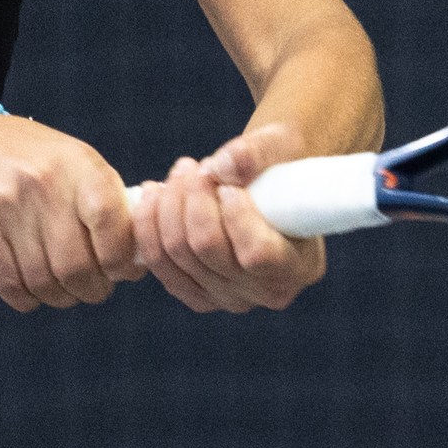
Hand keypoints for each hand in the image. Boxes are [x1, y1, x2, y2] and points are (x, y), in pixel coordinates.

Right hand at [0, 112, 144, 311]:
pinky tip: (32, 294)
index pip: (112, 224)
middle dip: (92, 290)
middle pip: (77, 266)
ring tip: (64, 292)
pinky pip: (9, 284)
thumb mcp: (77, 164)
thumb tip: (139, 260)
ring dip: (59, 298)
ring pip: (43, 281)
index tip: (121, 271)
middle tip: (93, 290)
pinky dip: (26, 300)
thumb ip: (110, 203)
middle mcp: (43, 182)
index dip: (121, 261)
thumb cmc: (34, 162)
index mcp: (79, 165)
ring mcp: (6, 203)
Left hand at [131, 121, 327, 313]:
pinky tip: (155, 192)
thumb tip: (222, 166)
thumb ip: (257, 154)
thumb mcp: (281, 148)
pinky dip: (149, 224)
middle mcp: (263, 292)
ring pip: (176, 254)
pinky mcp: (193, 293)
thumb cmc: (279, 167)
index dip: (235, 216)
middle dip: (193, 199)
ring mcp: (226, 299)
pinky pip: (157, 262)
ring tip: (181, 172)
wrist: (266, 188)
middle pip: (207, 250)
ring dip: (168, 205)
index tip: (229, 185)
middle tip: (197, 166)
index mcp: (298, 266)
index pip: (257, 254)